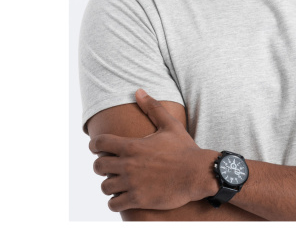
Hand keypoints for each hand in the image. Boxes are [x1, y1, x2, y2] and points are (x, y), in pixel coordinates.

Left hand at [89, 89, 211, 211]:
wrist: (198, 173)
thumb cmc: (184, 149)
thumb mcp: (170, 125)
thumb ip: (152, 108)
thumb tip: (139, 91)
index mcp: (133, 146)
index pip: (100, 143)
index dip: (95, 144)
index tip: (97, 147)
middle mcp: (128, 164)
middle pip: (98, 166)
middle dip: (101, 164)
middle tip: (110, 165)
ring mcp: (132, 183)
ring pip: (105, 187)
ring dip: (109, 184)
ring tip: (118, 181)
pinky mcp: (138, 199)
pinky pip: (114, 204)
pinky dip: (116, 201)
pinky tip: (123, 196)